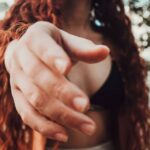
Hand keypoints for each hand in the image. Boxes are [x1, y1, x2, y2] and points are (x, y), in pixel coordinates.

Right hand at [5, 21, 108, 141]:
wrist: (33, 54)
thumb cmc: (55, 46)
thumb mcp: (68, 42)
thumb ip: (84, 49)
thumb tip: (105, 51)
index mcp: (35, 38)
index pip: (43, 48)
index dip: (53, 57)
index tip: (67, 69)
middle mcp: (21, 58)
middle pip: (40, 78)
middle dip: (63, 93)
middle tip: (86, 105)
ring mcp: (17, 79)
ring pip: (37, 100)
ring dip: (61, 115)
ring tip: (87, 126)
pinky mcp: (18, 96)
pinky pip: (28, 114)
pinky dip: (45, 126)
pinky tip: (65, 134)